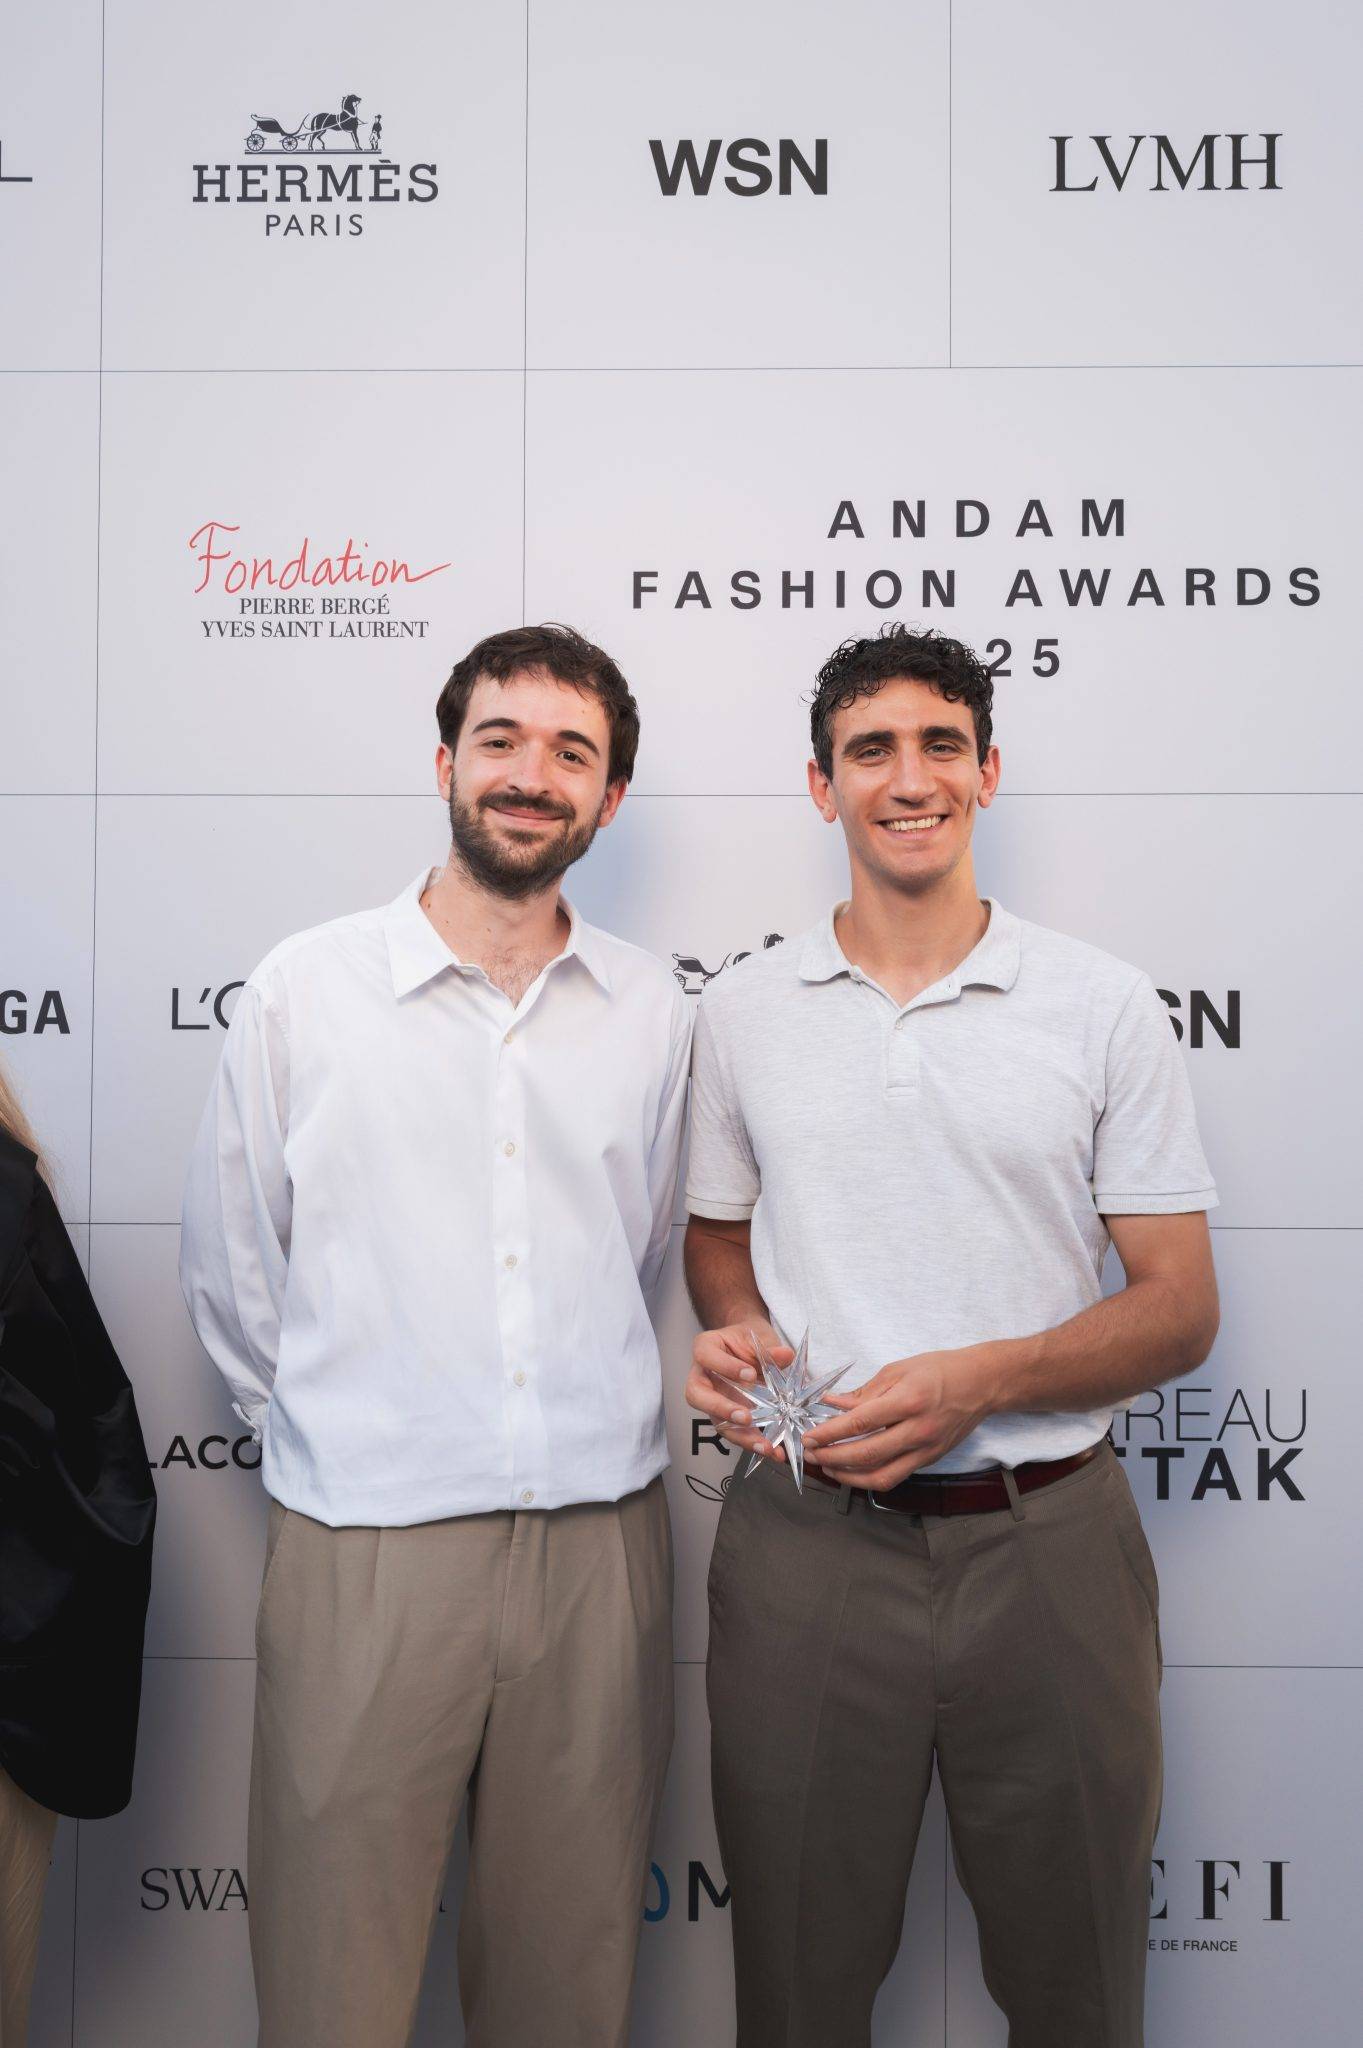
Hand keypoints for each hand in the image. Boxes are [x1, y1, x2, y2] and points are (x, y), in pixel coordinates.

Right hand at [685, 1322, 794, 1462]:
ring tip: (766, 1446)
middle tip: (746, 1418)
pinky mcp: (725, 1417)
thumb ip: (770, 1347)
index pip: (706, 1357)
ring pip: (716, 1421)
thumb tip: (784, 1356)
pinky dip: (753, 1442)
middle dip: (722, 1409)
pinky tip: (773, 1450)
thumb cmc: (748, 1338)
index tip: (749, 1374)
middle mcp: (701, 1376)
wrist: (749, 1347)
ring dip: (740, 1436)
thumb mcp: (759, 1336)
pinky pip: (734, 1432)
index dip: (725, 1367)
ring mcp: (711, 1399)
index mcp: (705, 1348)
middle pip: (697, 1396)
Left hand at [801, 1345, 996, 1489]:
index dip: (830, 1432)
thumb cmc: (940, 1370)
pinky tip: (853, 1471)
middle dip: (833, 1457)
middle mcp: (918, 1430)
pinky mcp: (930, 1460)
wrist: (982, 1384)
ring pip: (881, 1476)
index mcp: (909, 1401)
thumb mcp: (899, 1369)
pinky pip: (896, 1477)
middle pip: (867, 1454)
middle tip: (810, 1454)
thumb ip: (864, 1392)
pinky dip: (870, 1477)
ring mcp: (926, 1449)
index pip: (861, 1422)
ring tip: (828, 1467)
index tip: (809, 1437)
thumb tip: (833, 1404)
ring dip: (849, 1476)